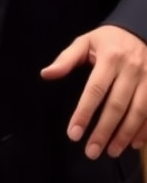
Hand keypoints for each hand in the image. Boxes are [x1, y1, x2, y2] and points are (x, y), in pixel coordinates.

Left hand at [41, 24, 146, 158]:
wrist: (141, 30)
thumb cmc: (108, 40)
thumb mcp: (84, 42)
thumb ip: (66, 59)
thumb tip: (46, 74)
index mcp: (110, 58)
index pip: (95, 90)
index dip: (84, 113)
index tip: (74, 134)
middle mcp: (132, 70)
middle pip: (116, 106)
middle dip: (103, 131)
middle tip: (91, 151)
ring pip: (138, 113)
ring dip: (124, 135)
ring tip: (110, 152)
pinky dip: (144, 131)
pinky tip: (132, 144)